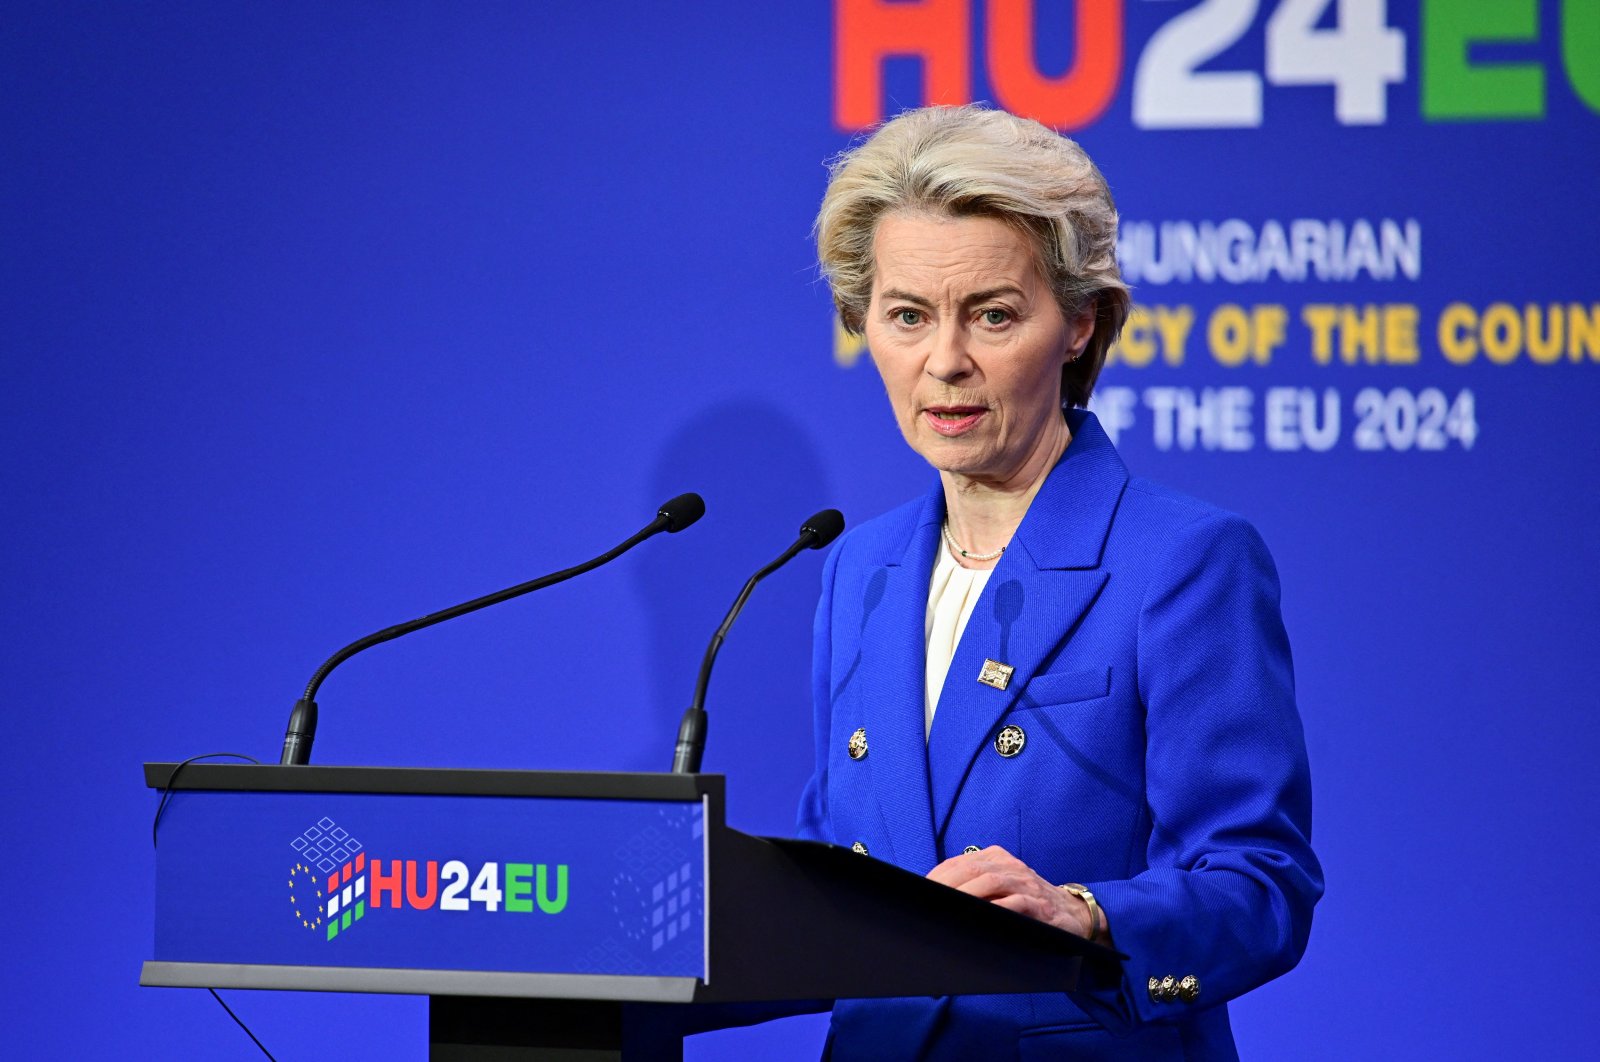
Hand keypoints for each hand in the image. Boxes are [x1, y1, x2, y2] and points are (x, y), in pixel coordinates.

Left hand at [927, 845, 1107, 941]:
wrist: (1072, 914)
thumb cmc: (1027, 903)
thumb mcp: (1001, 887)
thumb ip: (974, 886)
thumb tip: (934, 899)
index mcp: (996, 858)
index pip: (958, 863)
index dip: (937, 877)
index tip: (919, 893)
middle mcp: (1010, 866)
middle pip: (971, 870)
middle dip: (946, 886)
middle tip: (927, 903)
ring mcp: (1026, 883)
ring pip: (991, 882)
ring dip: (967, 895)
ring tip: (948, 908)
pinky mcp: (1040, 905)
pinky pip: (1017, 903)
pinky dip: (998, 908)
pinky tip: (982, 916)